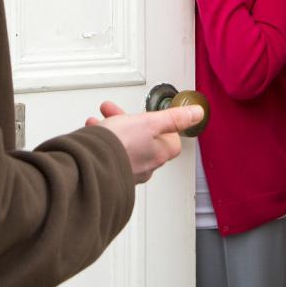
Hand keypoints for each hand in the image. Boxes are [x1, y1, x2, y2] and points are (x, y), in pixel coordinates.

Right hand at [85, 101, 202, 183]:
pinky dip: (102, 142)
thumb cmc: (119, 145)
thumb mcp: (149, 122)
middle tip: (117, 113)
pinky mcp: (110, 172)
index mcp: (159, 154)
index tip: (154, 117)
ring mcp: (127, 170)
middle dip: (130, 122)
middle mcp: (146, 165)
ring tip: (100, 122)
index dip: (164, 126)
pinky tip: (92, 135)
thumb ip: (174, 118)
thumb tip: (197, 114)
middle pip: (145, 140)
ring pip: (125, 145)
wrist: (88, 164)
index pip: (172, 141)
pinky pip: (109, 154)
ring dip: (113, 130)